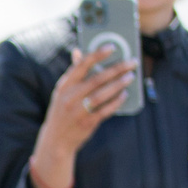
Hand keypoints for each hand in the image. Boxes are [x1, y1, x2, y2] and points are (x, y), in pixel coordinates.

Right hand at [27, 45, 135, 187]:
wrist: (56, 141)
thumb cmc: (62, 111)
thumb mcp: (62, 92)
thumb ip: (73, 73)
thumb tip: (78, 50)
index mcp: (64, 86)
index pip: (81, 65)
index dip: (97, 55)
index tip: (112, 47)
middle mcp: (69, 98)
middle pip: (96, 79)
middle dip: (117, 69)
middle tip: (132, 62)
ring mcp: (78, 111)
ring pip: (102, 94)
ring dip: (119, 84)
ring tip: (131, 77)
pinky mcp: (87, 123)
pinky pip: (105, 110)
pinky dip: (116, 102)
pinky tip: (125, 95)